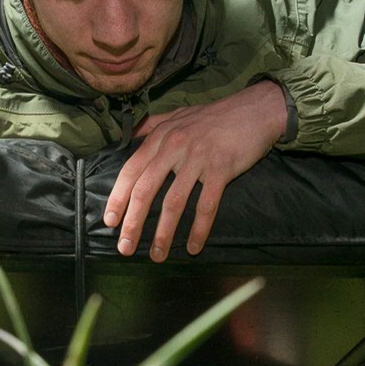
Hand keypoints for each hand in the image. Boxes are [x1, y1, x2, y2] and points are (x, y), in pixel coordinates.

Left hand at [103, 81, 287, 260]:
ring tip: (156, 255)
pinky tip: (193, 247)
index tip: (109, 221)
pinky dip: (199, 229)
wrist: (255, 109)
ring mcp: (198, 158)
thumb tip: (130, 135)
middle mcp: (174, 147)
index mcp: (161, 137)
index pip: (130, 170)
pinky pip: (206, 205)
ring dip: (163, 233)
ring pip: (174, 202)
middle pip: (145, 190)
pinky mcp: (221, 169)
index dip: (118, 198)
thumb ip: (152, 125)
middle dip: (132, 222)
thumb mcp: (178, 114)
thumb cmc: (215, 116)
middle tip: (124, 247)